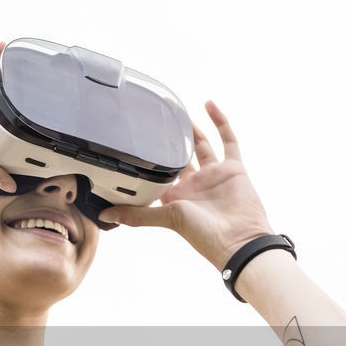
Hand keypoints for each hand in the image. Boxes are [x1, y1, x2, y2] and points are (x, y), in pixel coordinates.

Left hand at [98, 100, 273, 270]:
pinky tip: (208, 104)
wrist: (240, 241)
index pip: (157, 173)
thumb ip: (138, 214)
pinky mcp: (233, 168)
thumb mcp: (167, 218)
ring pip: (201, 145)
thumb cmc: (204, 234)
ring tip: (178, 111)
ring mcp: (214, 174)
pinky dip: (220, 122)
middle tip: (156, 119)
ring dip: (191, 129)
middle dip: (169, 140)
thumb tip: (105, 216)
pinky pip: (227, 140)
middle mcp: (193, 184)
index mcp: (175, 196)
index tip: (133, 141)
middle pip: (178, 156)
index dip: (147, 159)